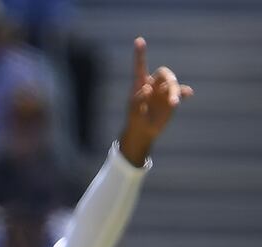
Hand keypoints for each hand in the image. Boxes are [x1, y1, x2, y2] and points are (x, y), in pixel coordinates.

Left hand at [119, 37, 193, 165]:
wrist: (143, 131)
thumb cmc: (135, 119)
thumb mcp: (133, 111)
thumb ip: (138, 100)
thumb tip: (147, 88)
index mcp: (140, 84)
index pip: (140, 66)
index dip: (140, 54)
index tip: (139, 40)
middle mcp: (153, 84)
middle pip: (164, 74)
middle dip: (169, 80)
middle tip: (171, 91)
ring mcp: (163, 91)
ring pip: (173, 84)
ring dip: (176, 91)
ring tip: (174, 103)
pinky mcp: (172, 99)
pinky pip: (181, 92)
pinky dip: (184, 92)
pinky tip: (188, 94)